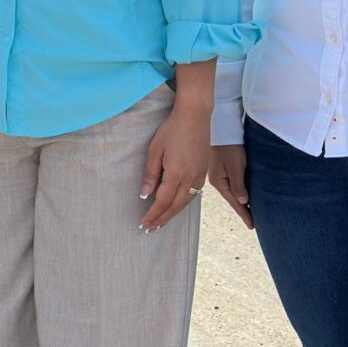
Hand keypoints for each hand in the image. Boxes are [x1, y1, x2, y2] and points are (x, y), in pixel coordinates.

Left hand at [139, 102, 210, 231]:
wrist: (195, 116)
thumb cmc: (172, 130)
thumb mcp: (155, 150)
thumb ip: (150, 174)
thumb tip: (144, 195)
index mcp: (177, 173)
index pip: (163, 201)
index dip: (153, 215)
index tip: (144, 224)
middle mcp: (191, 178)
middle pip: (176, 206)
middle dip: (162, 219)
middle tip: (150, 229)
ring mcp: (199, 176)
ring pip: (186, 202)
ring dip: (173, 214)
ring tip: (161, 222)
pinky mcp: (204, 172)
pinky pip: (193, 194)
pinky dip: (183, 204)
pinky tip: (175, 206)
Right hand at [207, 144, 252, 230]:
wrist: (222, 129)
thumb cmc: (229, 146)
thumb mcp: (235, 165)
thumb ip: (238, 184)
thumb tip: (243, 202)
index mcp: (219, 182)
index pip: (234, 202)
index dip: (244, 214)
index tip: (252, 225)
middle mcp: (218, 181)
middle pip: (232, 199)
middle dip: (242, 211)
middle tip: (252, 223)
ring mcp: (220, 175)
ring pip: (233, 193)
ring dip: (241, 202)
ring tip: (250, 213)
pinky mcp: (223, 169)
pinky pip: (232, 185)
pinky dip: (239, 193)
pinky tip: (243, 196)